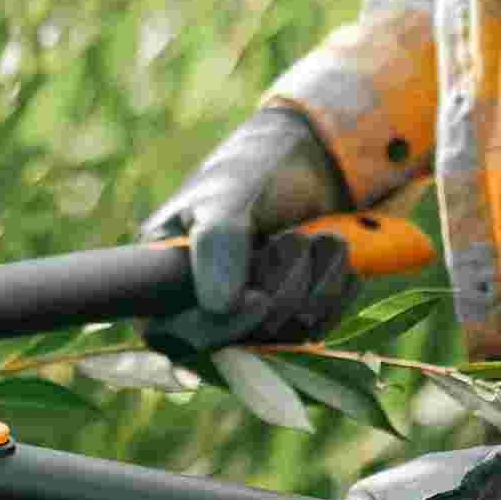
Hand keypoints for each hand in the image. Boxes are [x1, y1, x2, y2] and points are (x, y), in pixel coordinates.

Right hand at [136, 108, 352, 350]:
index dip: (218, 330)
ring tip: (312, 236)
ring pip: (287, 334)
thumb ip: (217, 242)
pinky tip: (333, 254)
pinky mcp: (289, 317)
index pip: (174, 334)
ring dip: (316, 281)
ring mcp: (248, 315)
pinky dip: (338, 288)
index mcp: (162, 275)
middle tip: (289, 238)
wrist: (303, 160)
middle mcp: (200, 305)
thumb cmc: (251, 170)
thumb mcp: (227, 194)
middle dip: (281, 288)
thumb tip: (218, 306)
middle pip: (241, 338)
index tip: (259, 300)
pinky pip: (320, 326)